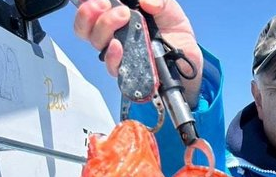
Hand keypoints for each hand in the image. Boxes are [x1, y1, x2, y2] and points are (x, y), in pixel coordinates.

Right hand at [74, 0, 202, 107]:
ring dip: (104, 26)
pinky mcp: (128, 71)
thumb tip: (146, 1)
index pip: (90, 8)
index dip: (86, 3)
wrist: (189, 59)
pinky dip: (112, 55)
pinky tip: (118, 46)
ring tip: (123, 16)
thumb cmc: (174, 31)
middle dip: (90, 11)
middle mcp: (113, 33)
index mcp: (117, 15)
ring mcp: (119, 52)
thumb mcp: (169, 9)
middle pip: (87, 25)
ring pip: (96, 41)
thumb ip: (159, 2)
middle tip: (108, 3)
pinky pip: (112, 66)